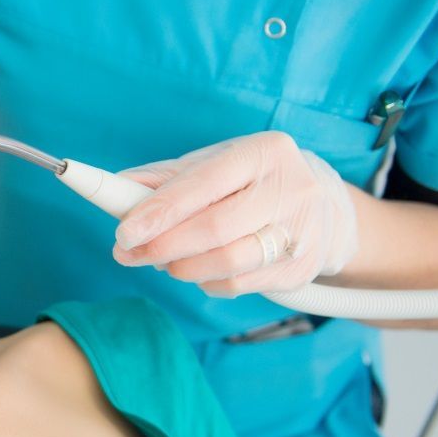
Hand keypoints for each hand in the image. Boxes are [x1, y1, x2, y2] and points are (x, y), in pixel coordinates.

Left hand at [112, 131, 358, 295]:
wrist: (321, 208)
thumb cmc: (249, 183)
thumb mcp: (213, 166)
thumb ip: (165, 179)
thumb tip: (116, 191)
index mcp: (263, 152)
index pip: (203, 184)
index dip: (160, 211)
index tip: (124, 233)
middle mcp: (292, 188)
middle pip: (215, 228)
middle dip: (163, 246)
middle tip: (129, 254)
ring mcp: (303, 231)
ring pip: (227, 262)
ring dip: (181, 268)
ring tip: (163, 261)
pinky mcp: (303, 268)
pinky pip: (239, 284)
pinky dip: (206, 281)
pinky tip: (197, 270)